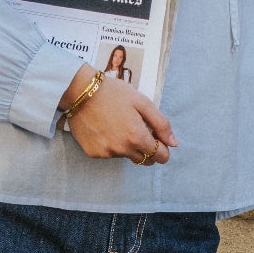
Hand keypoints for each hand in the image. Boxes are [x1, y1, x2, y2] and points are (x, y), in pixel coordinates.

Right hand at [58, 64, 177, 161]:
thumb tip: (174, 143)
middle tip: (140, 131)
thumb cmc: (113, 93)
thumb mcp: (142, 102)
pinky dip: (112, 145)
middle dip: (148, 150)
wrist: (80, 92)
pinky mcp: (93, 153)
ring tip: (119, 125)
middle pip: (145, 160)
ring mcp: (107, 153)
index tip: (159, 140)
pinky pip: (110, 154)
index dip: (163, 149)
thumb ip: (161, 124)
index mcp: (137, 137)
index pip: (160, 156)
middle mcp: (122, 149)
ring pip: (127, 156)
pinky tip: (106, 129)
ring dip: (128, 146)